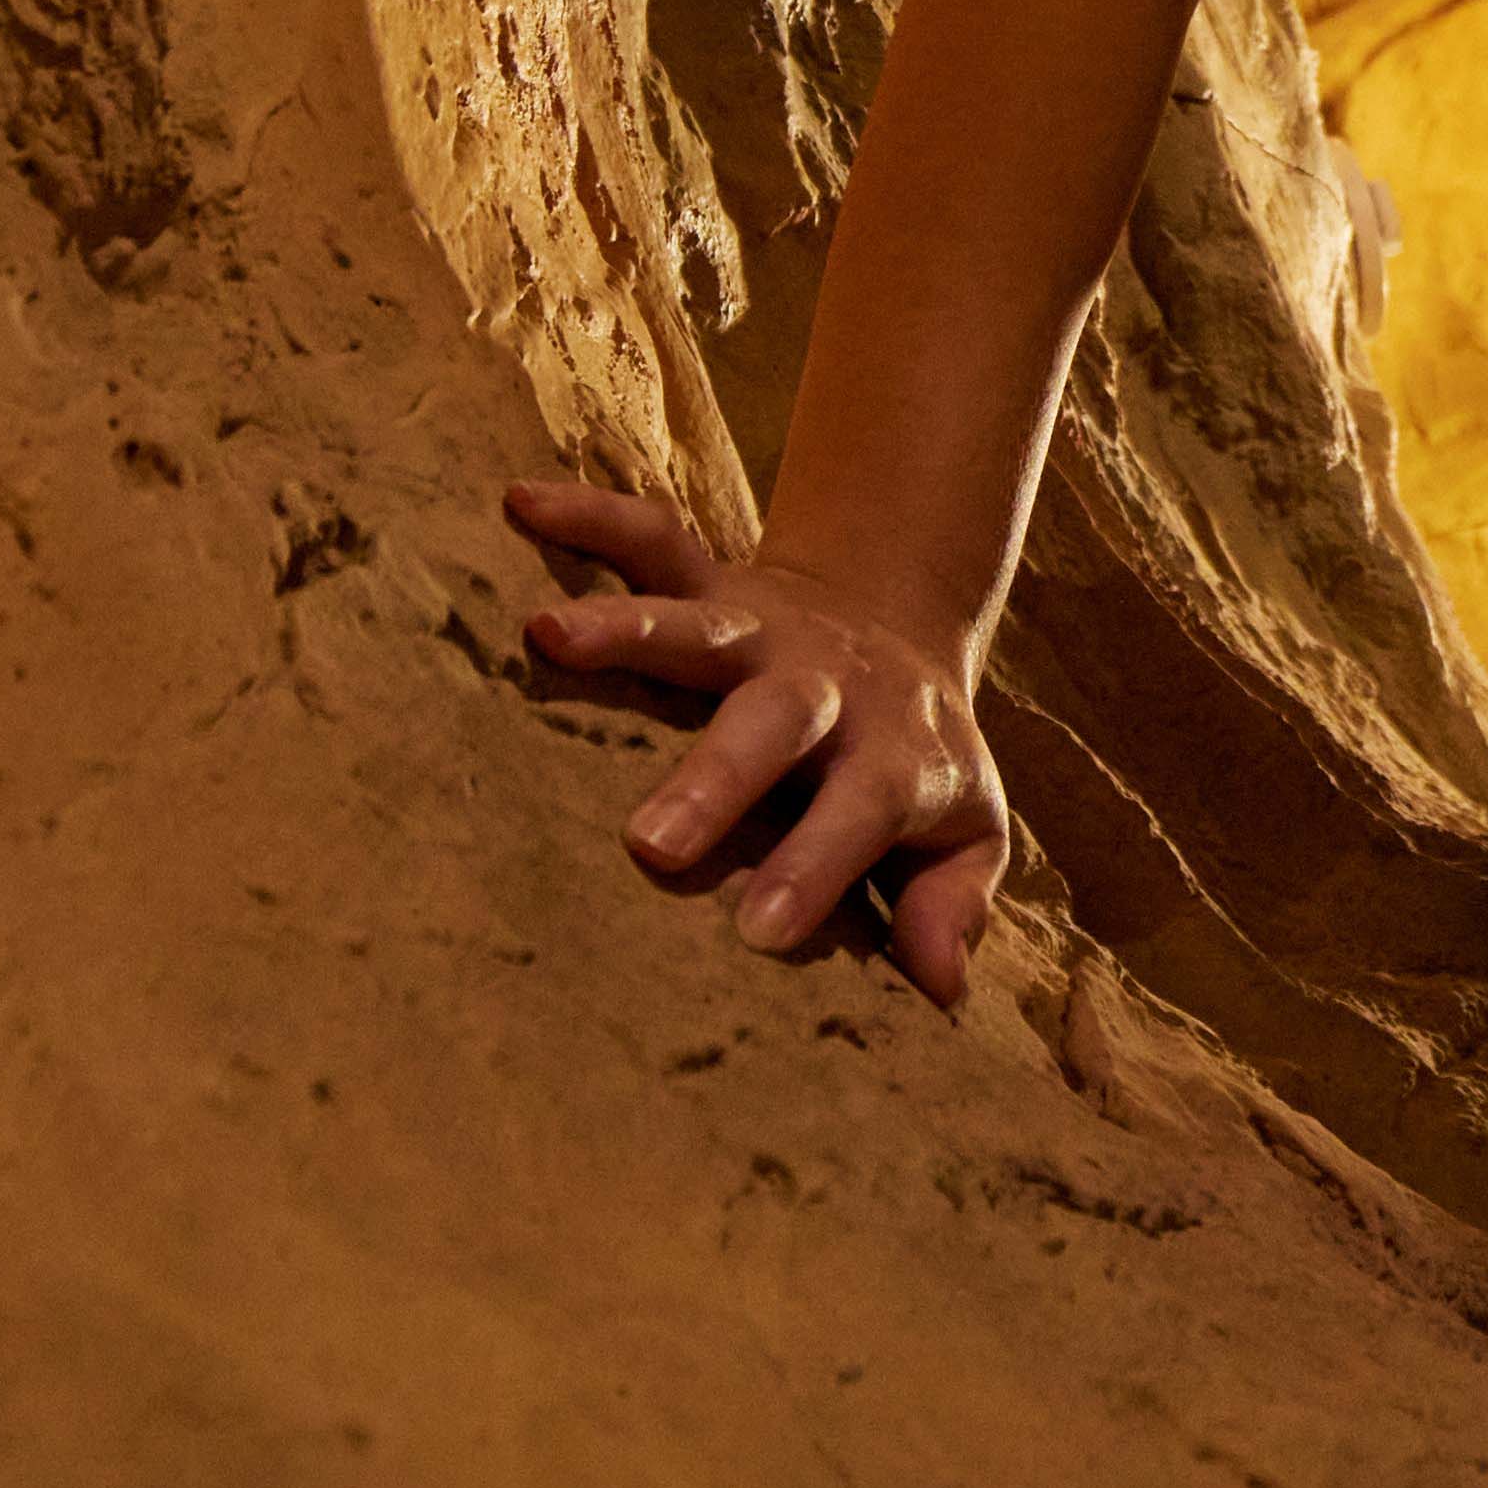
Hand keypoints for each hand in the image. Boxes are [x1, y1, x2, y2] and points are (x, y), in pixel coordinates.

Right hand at [503, 480, 1012, 1008]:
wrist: (899, 635)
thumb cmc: (918, 768)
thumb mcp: (967, 832)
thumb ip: (954, 902)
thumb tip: (943, 987)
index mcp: (891, 755)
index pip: (861, 809)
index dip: (817, 865)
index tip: (760, 933)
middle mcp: (821, 685)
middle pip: (770, 722)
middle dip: (713, 777)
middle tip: (648, 844)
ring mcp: (758, 628)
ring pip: (694, 622)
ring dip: (625, 628)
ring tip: (545, 635)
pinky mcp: (710, 582)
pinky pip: (649, 538)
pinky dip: (589, 514)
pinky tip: (520, 500)